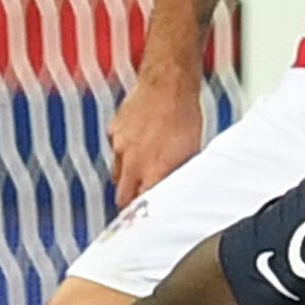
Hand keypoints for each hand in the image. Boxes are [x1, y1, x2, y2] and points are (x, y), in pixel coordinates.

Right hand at [108, 73, 203, 204]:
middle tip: (139, 202)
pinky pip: (115, 149)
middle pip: (121, 196)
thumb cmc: (183, 115)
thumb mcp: (191, 152)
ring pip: (117, 173)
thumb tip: (177, 192)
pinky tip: (139, 141)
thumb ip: (178, 176)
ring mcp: (120, 146)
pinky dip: (124, 150)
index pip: (142, 207)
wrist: (168, 84)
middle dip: (130, 201)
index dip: (144, 216)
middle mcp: (133, 163)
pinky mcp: (113, 131)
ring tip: (142, 167)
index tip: (147, 220)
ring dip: (127, 176)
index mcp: (153, 172)